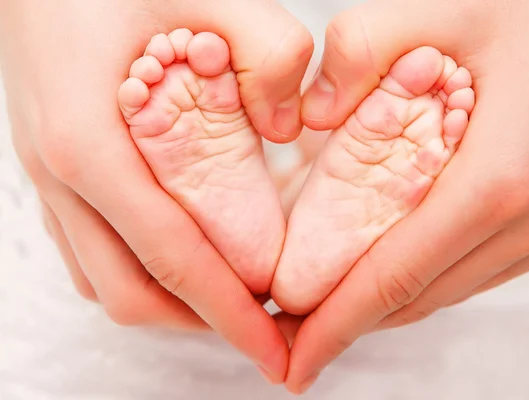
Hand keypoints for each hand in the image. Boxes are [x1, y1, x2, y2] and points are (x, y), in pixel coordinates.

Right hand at [0, 0, 312, 382]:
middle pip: (134, 292)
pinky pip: (90, 251)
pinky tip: (183, 256)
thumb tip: (292, 129)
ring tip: (234, 297)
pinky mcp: (52, 171)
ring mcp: (47, 180)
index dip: (229, 314)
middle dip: (205, 323)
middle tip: (269, 326)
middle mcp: (60, 177)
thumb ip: (268, 54)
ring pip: (108, 281)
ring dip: (174, 302)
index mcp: (90, 144)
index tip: (277, 353)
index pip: (172, 259)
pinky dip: (143, 272)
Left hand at [283, 0, 528, 391]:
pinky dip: (437, 275)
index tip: (295, 361)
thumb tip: (312, 112)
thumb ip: (368, 46)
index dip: (335, 324)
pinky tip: (407, 264)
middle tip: (297, 338)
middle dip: (352, 324)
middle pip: (422, 296)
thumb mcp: (459, 7)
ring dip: (394, 302)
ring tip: (339, 307)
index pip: (394, 278)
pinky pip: (490, 268)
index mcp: (498, 181)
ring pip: (456, 287)